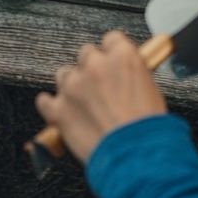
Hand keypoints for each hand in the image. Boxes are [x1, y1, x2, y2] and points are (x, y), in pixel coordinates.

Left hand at [35, 31, 166, 162]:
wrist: (136, 158)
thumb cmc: (148, 130)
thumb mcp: (152, 91)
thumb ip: (132, 75)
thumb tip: (125, 75)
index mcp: (122, 56)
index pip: (111, 40)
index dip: (112, 54)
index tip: (112, 65)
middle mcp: (96, 65)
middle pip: (86, 54)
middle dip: (91, 69)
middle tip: (100, 89)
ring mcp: (74, 86)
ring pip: (65, 74)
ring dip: (72, 86)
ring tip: (84, 105)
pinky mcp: (59, 109)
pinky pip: (45, 100)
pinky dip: (51, 107)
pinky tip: (60, 113)